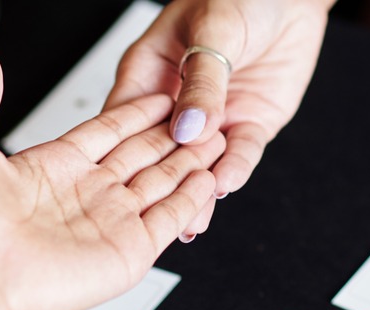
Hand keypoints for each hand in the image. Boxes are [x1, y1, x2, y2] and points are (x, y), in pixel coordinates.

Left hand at [0, 49, 217, 309]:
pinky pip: (168, 219)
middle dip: (170, 134)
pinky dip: (190, 200)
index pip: (106, 132)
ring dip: (187, 161)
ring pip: (160, 183)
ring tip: (213, 138)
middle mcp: (82, 195)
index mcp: (51, 168)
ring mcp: (107, 223)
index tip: (159, 96)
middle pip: (140, 155)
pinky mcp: (126, 252)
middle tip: (198, 114)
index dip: (135, 113)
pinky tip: (207, 179)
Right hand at [106, 0, 331, 218]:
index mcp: (149, 75)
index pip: (128, 122)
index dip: (123, 152)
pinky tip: (225, 185)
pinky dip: (235, 169)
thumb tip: (187, 130)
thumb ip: (202, 83)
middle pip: (162, 151)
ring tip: (192, 218)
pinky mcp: (247, 124)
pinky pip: (240, 153)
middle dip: (161, 183)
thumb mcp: (213, 32)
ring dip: (196, 189)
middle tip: (158, 215)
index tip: (122, 183)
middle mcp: (177, 103)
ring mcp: (213, 118)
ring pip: (200, 161)